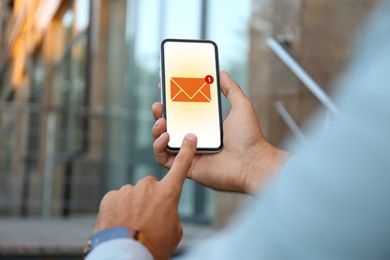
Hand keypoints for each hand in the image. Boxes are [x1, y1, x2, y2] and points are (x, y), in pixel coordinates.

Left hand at [93, 134, 196, 259]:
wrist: (125, 254)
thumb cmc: (154, 245)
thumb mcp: (174, 231)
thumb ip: (171, 213)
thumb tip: (164, 209)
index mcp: (168, 193)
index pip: (181, 167)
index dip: (186, 152)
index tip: (190, 137)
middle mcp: (148, 186)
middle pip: (151, 187)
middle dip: (150, 199)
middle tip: (147, 219)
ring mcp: (128, 190)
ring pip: (133, 195)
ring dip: (133, 207)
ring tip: (132, 225)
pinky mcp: (111, 196)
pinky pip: (118, 200)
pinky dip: (119, 210)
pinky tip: (120, 224)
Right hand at [152, 71, 287, 192]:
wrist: (252, 163)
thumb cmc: (249, 137)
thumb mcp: (241, 106)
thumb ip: (231, 89)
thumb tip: (220, 73)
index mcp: (205, 125)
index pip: (182, 112)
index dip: (171, 101)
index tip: (164, 88)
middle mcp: (194, 139)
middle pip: (169, 126)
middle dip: (159, 114)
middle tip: (158, 104)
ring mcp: (189, 153)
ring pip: (162, 142)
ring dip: (156, 130)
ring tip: (162, 121)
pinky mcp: (186, 166)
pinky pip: (164, 159)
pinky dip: (160, 147)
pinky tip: (167, 137)